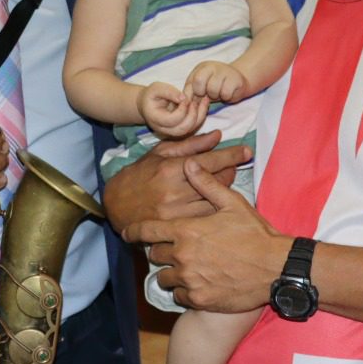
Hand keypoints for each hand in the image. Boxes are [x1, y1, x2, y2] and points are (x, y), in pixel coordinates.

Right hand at [102, 130, 250, 232]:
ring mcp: (177, 213)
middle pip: (217, 181)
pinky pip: (205, 218)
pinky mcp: (176, 227)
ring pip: (214, 201)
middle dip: (230, 171)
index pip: (211, 160)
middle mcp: (176, 191)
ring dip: (223, 191)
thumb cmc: (139, 175)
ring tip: (222, 184)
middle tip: (233, 167)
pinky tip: (213, 203)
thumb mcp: (160, 153)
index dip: (232, 155)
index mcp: (172, 168)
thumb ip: (190, 144)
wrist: (116, 205)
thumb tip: (217, 136)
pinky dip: (213, 209)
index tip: (246, 151)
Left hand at [126, 159, 286, 312]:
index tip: (128, 232)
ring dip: (170, 272)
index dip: (135, 231)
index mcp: (186, 230)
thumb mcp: (232, 203)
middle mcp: (182, 255)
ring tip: (185, 267)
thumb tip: (189, 163)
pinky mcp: (198, 299)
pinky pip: (178, 295)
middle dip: (161, 250)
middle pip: (154, 254)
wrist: (274, 267)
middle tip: (174, 249)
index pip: (147, 231)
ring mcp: (189, 279)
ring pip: (163, 277)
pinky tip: (196, 283)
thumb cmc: (254, 232)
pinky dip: (183, 290)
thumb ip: (206, 183)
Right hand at [138, 82, 208, 139]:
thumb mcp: (156, 88)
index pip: (172, 120)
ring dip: (199, 116)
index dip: (182, 110)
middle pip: (182, 129)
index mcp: (155, 119)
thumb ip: (168, 92)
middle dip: (193, 115)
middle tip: (195, 101)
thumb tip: (183, 98)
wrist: (147, 104)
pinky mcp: (179, 129)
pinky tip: (203, 104)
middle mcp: (163, 129)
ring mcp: (171, 132)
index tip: (185, 98)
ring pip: (189, 130)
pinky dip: (200, 116)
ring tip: (204, 101)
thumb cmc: (151, 95)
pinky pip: (192, 127)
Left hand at [185, 61, 246, 102]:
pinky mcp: (236, 79)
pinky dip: (226, 97)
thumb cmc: (217, 86)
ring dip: (216, 96)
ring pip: (213, 90)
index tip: (197, 99)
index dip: (193, 94)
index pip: (191, 81)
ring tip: (220, 93)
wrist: (238, 82)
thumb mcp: (202, 87)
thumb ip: (191, 91)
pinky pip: (226, 93)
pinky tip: (228, 93)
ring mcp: (225, 71)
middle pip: (199, 82)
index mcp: (202, 67)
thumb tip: (183, 100)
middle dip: (203, 93)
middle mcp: (212, 66)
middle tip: (209, 94)